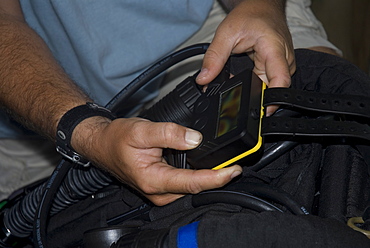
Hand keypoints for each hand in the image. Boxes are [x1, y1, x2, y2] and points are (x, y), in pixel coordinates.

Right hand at [73, 117, 241, 205]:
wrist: (102, 144)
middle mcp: (159, 192)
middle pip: (197, 188)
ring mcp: (161, 191)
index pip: (193, 183)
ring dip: (210, 177)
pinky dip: (199, 175)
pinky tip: (208, 165)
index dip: (217, 177)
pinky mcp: (162, 187)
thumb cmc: (117, 139)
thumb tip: (196, 139)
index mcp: (154, 180)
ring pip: (193, 188)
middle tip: (237, 162)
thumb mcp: (142, 130)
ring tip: (227, 163)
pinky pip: (186, 184)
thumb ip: (169, 134)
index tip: (235, 169)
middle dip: (218, 178)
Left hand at [196, 0, 295, 115]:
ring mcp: (282, 65)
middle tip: (232, 88)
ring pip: (268, 88)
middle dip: (251, 95)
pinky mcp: (277, 67)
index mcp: (275, 50)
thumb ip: (214, 58)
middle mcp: (283, 61)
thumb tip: (204, 80)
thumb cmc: (251, 14)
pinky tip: (242, 73)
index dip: (271, 101)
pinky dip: (252, 82)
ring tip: (235, 74)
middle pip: (272, 90)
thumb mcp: (226, 33)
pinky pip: (265, 82)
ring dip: (251, 88)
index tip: (259, 112)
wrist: (262, 5)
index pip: (280, 82)